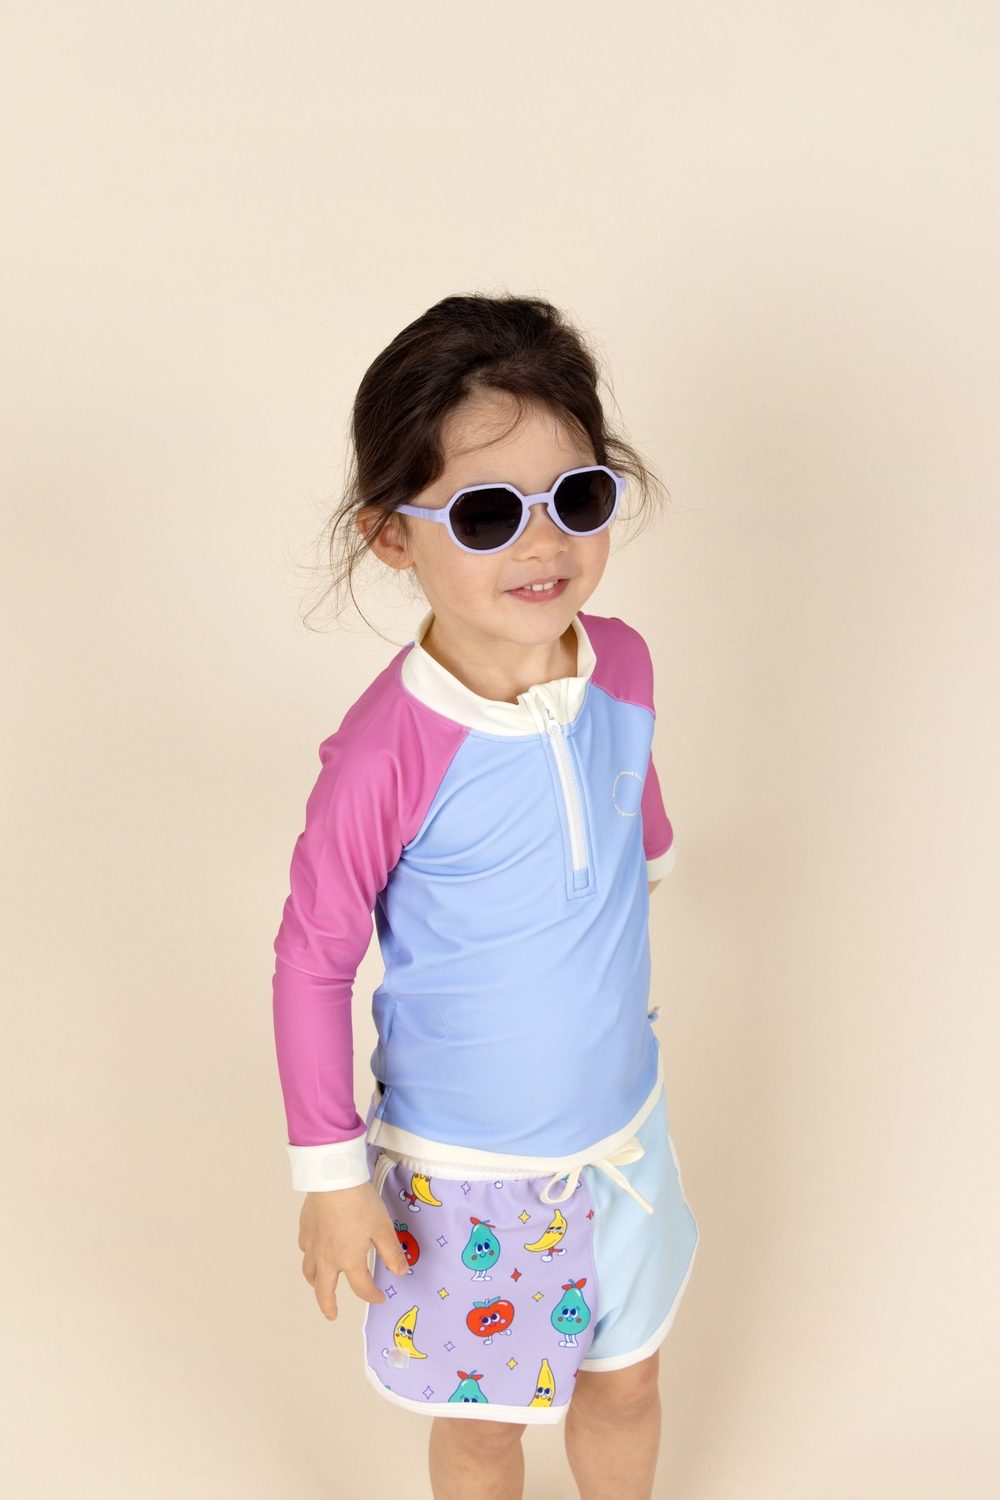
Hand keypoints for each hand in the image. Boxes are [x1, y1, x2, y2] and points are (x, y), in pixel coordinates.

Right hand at [297, 1180, 409, 1320]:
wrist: (333, 1180)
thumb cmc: (361, 1204)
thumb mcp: (383, 1229)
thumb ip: (392, 1253)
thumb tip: (400, 1272)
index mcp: (349, 1261)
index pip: (362, 1288)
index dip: (372, 1296)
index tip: (380, 1297)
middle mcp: (327, 1258)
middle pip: (323, 1291)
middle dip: (328, 1306)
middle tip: (332, 1315)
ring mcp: (312, 1245)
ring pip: (309, 1272)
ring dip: (316, 1284)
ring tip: (320, 1285)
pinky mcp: (304, 1230)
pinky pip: (305, 1251)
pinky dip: (310, 1257)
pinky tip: (315, 1251)